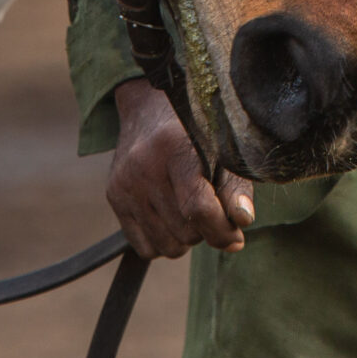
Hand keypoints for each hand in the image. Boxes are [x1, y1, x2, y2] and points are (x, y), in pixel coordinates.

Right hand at [107, 80, 254, 259]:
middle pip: (186, 232)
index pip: (198, 207)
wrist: (150, 109)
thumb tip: (242, 221)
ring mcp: (125, 183)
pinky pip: (145, 248)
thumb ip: (236, 187)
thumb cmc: (197, 131)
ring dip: (186, 238)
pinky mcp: (114, 197)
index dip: (222, 231)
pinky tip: (171, 217)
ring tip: (191, 210)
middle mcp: (144, 165)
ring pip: (167, 246)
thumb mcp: (224, 151)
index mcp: (175, 147)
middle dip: (206, 229)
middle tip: (211, 208)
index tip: (236, 235)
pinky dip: (164, 242)